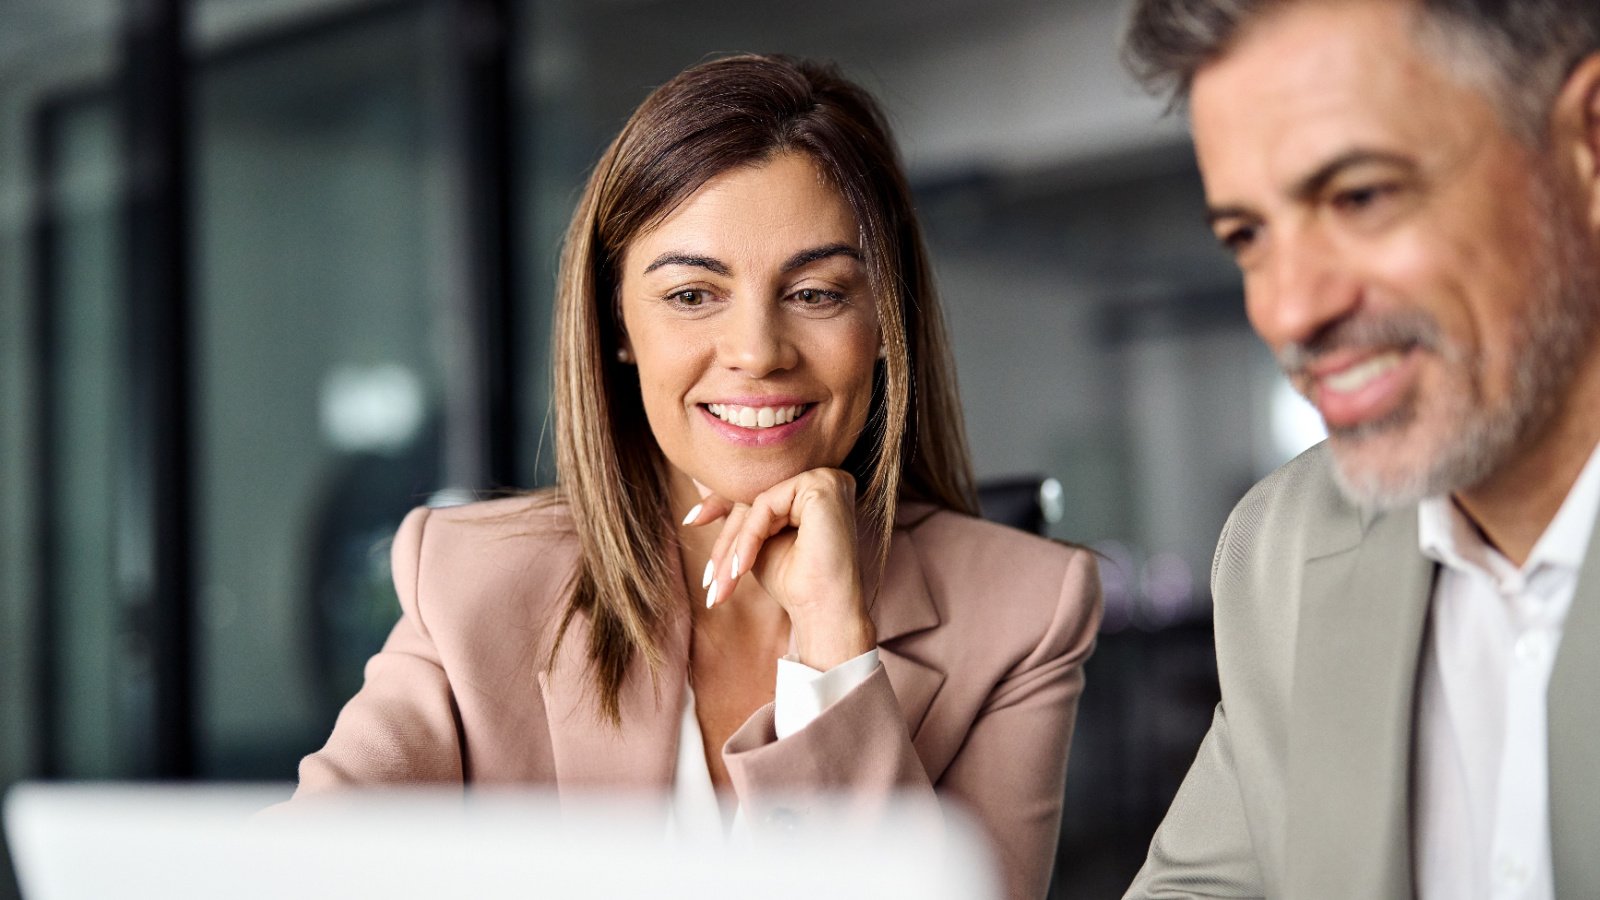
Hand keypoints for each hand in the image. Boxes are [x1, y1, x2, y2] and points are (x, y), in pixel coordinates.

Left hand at [684, 468, 875, 668]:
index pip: (758, 490)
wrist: (823, 612)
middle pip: (755, 496)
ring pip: (757, 501)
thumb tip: (698, 480)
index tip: (691, 521)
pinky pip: (766, 503)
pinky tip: (740, 568)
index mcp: (814, 489)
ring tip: (720, 582)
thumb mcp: (756, 541)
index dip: (721, 505)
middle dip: (726, 538)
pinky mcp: (821, 485)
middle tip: (708, 578)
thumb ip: (740, 513)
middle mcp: (824, 477)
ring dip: (733, 543)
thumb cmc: (794, 583)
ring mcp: (826, 477)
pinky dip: (749, 537)